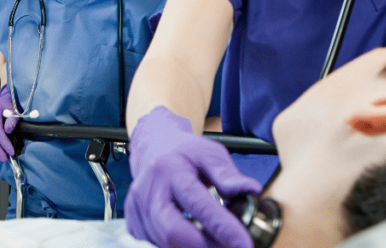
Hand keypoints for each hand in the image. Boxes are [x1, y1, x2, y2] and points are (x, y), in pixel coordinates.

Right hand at [125, 107, 263, 247]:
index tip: (244, 244)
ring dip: (195, 247)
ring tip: (215, 239)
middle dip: (205, 246)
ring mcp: (137, 208)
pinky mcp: (134, 222)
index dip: (223, 228)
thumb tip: (251, 189)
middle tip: (230, 247)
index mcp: (169, 169)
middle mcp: (148, 190)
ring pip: (166, 242)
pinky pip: (157, 243)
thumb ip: (228, 174)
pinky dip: (179, 245)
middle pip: (173, 231)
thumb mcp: (210, 153)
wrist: (154, 148)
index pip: (197, 204)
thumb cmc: (184, 152)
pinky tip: (194, 236)